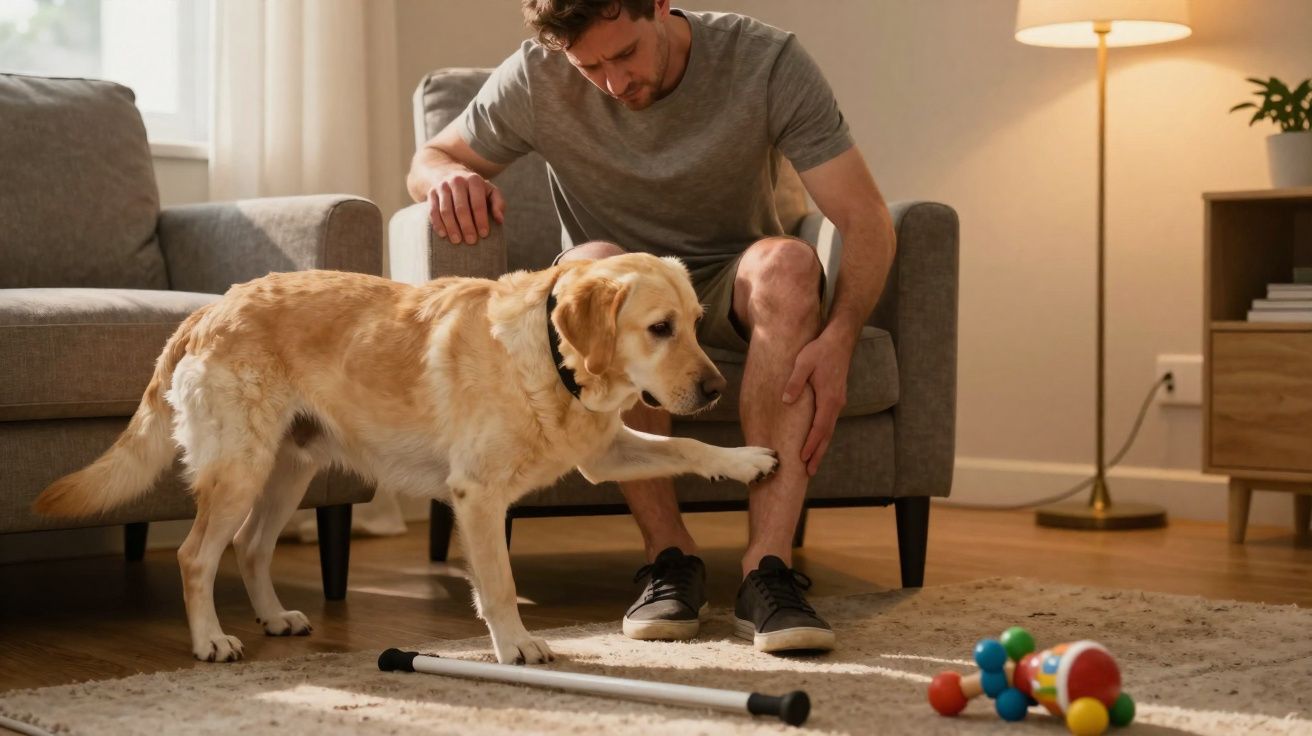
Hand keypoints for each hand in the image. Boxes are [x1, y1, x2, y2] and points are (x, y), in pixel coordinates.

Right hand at [426, 169, 505, 244]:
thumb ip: (498, 203)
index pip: (478, 203)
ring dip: (451, 227)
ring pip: (446, 210)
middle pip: (461, 208)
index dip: (481, 220)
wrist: (449, 173)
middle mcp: (457, 181)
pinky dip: (438, 224)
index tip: (484, 234)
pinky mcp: (431, 193)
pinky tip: (443, 235)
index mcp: (474, 180)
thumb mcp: (490, 191)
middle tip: (471, 241)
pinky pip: (433, 211)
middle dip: (466, 226)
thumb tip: (500, 220)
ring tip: (457, 241)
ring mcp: (442, 187)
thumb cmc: (475, 189)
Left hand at [781, 328, 854, 475]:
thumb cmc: (820, 350)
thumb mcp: (803, 363)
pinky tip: (816, 440)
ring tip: (812, 463)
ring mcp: (838, 401)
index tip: (803, 459)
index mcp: (828, 398)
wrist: (840, 340)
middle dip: (817, 453)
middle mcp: (836, 404)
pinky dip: (823, 435)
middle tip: (810, 472)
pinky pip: (829, 421)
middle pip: (826, 434)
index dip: (811, 444)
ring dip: (821, 446)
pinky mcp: (836, 398)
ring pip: (829, 429)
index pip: (819, 428)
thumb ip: (795, 382)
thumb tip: (786, 400)